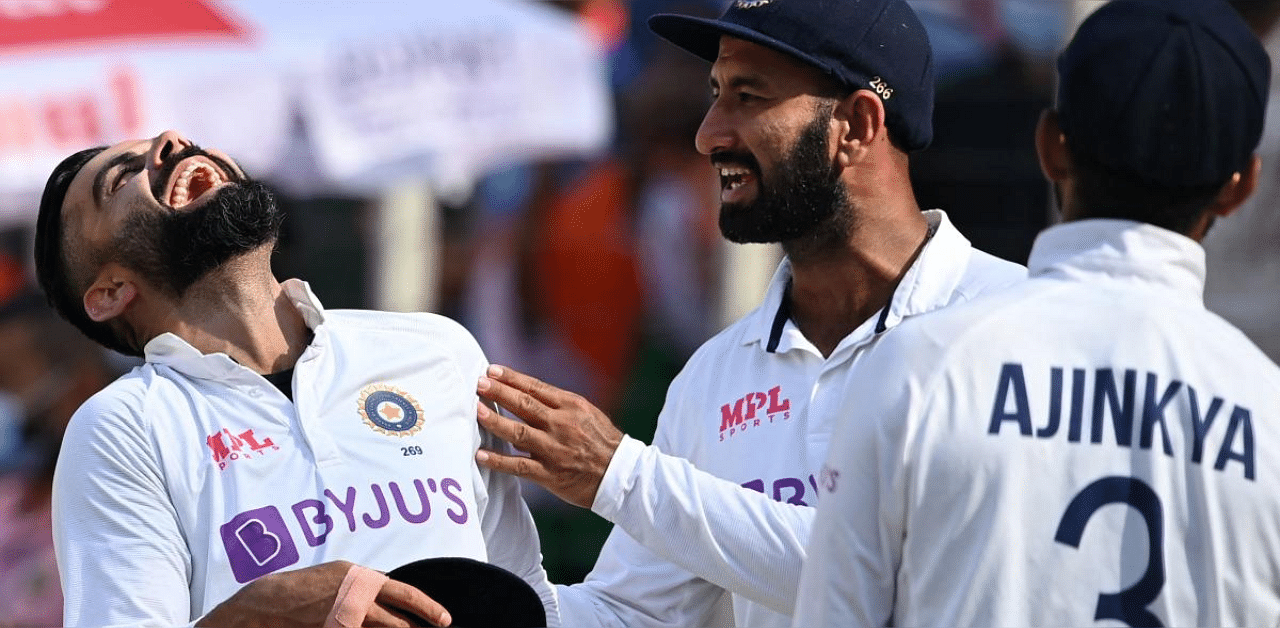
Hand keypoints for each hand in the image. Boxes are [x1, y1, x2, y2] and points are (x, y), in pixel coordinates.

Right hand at [197, 560, 450, 626]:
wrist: (265, 603)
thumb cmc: (302, 588)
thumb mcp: (337, 577)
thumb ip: (363, 586)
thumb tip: (387, 593)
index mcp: (361, 578)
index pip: (405, 593)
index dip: (428, 607)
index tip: (444, 619)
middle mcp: (357, 598)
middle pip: (398, 621)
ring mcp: (346, 619)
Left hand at [475, 364, 623, 507]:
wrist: (621, 475)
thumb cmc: (602, 442)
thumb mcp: (587, 414)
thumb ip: (558, 407)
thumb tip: (524, 402)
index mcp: (571, 406)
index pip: (535, 388)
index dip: (511, 378)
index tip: (491, 370)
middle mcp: (562, 425)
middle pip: (524, 405)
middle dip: (498, 392)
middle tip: (477, 383)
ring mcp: (554, 450)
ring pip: (518, 433)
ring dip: (495, 421)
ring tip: (476, 411)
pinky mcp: (550, 474)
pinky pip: (519, 466)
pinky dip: (498, 461)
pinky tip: (481, 454)